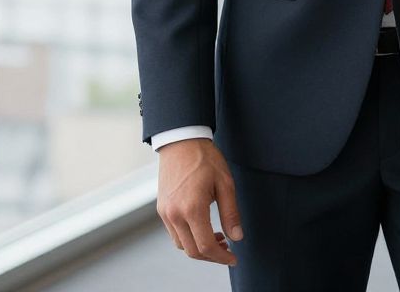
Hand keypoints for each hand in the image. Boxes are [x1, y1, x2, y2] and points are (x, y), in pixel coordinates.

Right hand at [156, 137, 241, 265]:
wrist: (181, 140)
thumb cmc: (204, 158)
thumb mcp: (225, 183)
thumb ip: (231, 213)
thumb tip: (237, 237)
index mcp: (192, 208)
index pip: (206, 246)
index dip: (221, 257)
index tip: (233, 258)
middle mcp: (175, 214)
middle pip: (192, 251)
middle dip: (212, 256)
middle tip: (227, 249)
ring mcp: (165, 212)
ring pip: (182, 245)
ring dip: (199, 247)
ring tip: (217, 237)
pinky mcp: (162, 208)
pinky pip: (174, 233)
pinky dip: (188, 237)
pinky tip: (202, 227)